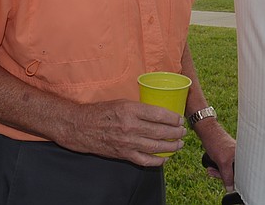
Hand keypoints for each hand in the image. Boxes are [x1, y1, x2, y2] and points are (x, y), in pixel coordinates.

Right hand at [57, 99, 186, 167]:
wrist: (82, 127)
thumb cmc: (102, 112)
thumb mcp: (122, 102)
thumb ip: (140, 108)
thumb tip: (159, 112)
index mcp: (130, 110)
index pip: (159, 114)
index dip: (173, 118)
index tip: (179, 119)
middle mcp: (130, 126)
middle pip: (161, 131)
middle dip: (176, 132)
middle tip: (183, 131)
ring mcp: (128, 142)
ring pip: (156, 147)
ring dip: (171, 146)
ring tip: (179, 144)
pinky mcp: (124, 154)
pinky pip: (145, 160)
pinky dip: (157, 161)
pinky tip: (164, 159)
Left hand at [196, 120, 236, 191]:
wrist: (208, 131)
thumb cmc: (216, 142)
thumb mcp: (223, 162)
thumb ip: (228, 176)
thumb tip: (230, 189)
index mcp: (243, 157)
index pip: (241, 175)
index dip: (234, 181)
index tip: (227, 185)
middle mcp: (240, 156)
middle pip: (234, 174)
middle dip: (222, 175)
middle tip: (212, 173)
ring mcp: (234, 155)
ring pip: (227, 170)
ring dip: (218, 172)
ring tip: (210, 169)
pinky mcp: (228, 155)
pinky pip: (224, 166)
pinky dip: (217, 168)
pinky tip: (211, 167)